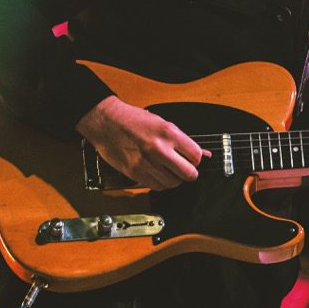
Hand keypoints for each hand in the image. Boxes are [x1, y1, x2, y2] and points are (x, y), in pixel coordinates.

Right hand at [75, 96, 209, 189]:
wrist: (105, 122)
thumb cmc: (132, 119)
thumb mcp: (161, 123)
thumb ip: (182, 140)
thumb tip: (203, 153)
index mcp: (168, 132)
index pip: (196, 156)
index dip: (197, 160)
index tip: (193, 159)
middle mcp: (158, 149)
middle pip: (188, 174)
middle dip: (190, 173)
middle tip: (186, 169)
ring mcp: (146, 163)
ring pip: (173, 183)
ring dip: (174, 179)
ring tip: (169, 170)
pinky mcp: (135, 173)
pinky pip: (157, 187)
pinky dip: (161, 183)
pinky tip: (157, 174)